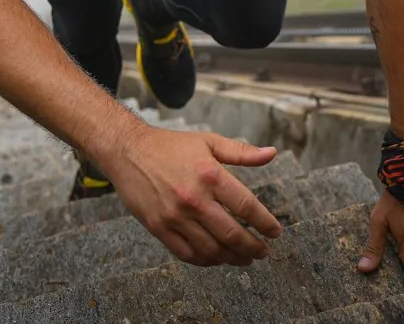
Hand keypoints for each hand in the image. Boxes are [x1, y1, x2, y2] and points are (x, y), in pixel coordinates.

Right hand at [102, 125, 283, 266]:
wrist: (128, 151)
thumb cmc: (170, 146)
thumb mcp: (208, 142)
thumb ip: (242, 152)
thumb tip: (272, 154)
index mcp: (210, 175)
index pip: (246, 206)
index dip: (265, 223)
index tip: (275, 232)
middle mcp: (194, 199)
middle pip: (232, 234)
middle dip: (253, 247)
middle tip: (263, 252)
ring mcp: (175, 216)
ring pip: (212, 249)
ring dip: (232, 258)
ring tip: (244, 258)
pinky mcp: (159, 228)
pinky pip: (187, 254)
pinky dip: (206, 261)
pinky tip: (216, 258)